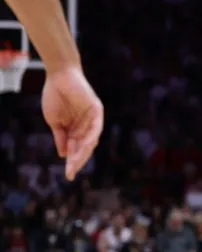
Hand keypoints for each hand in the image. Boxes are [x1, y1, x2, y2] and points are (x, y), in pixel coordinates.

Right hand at [41, 65, 102, 180]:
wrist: (58, 76)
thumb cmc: (55, 96)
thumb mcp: (55, 121)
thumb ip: (61, 137)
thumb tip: (64, 154)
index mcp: (77, 129)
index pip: (77, 149)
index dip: (73, 161)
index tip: (68, 175)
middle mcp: (87, 126)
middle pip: (85, 147)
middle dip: (78, 160)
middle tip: (71, 173)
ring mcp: (93, 119)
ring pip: (91, 140)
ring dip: (83, 152)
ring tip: (75, 163)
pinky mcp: (97, 110)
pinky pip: (96, 127)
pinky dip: (91, 137)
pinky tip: (85, 146)